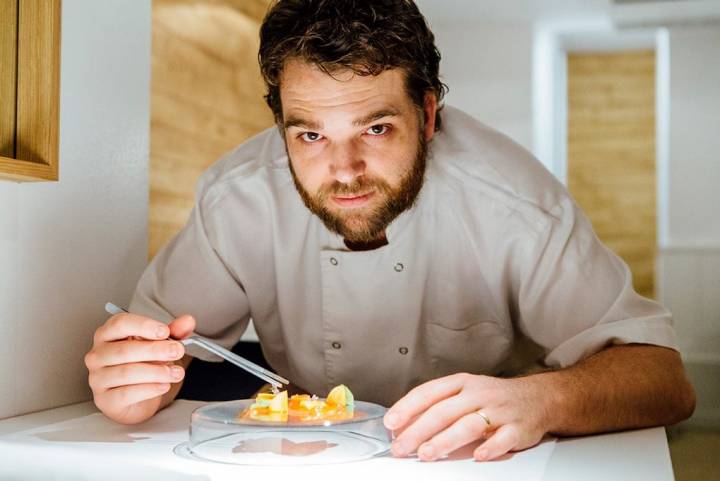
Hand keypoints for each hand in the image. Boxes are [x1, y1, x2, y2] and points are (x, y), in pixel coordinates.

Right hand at [84, 312, 194, 423]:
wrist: (136, 397)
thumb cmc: (142, 364)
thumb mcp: (160, 343)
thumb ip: (173, 332)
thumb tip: (188, 321)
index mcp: (108, 334)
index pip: (120, 324)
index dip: (143, 326)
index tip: (165, 332)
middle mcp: (97, 355)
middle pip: (124, 350)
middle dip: (155, 350)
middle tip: (177, 351)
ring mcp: (98, 378)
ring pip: (126, 372)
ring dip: (156, 372)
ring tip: (176, 373)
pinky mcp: (105, 400)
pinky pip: (126, 393)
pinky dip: (150, 389)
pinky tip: (164, 385)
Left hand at [384, 373, 549, 461]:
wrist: (538, 397)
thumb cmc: (493, 397)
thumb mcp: (465, 392)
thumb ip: (438, 404)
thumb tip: (404, 423)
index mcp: (461, 383)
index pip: (429, 393)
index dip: (408, 407)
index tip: (391, 423)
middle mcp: (478, 394)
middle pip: (443, 411)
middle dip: (419, 431)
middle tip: (401, 447)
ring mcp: (498, 410)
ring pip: (469, 425)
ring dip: (445, 440)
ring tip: (427, 453)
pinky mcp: (517, 428)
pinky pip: (503, 439)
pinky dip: (490, 448)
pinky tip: (477, 456)